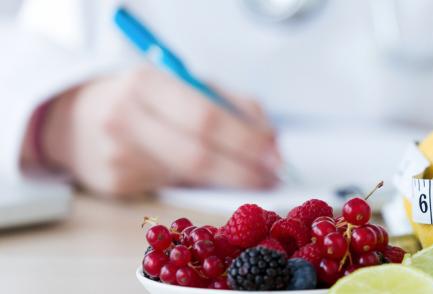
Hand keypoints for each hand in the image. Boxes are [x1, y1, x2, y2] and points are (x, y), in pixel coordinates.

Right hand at [32, 66, 280, 197]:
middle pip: (198, 156)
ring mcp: (116, 155)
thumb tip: (271, 141)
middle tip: (273, 177)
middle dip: (244, 170)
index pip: (206, 119)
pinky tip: (214, 181)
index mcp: (146, 84)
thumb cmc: (144, 99)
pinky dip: (202, 186)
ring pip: (188, 177)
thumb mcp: (183, 83)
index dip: (246, 140)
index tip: (276, 154)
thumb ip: (230, 104)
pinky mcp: (115, 184)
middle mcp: (125, 119)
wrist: (74, 120)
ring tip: (256, 180)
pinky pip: (173, 188)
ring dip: (230, 182)